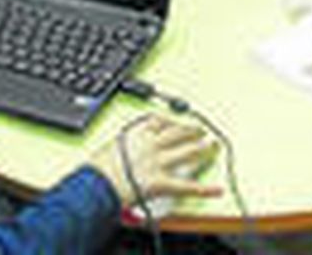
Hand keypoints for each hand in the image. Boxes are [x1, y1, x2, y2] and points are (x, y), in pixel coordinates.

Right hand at [90, 114, 220, 207]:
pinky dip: (204, 190)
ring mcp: (158, 162)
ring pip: (186, 153)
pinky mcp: (162, 183)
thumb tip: (119, 153)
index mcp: (136, 134)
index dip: (171, 121)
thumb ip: (119, 148)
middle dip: (191, 130)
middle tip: (201, 129)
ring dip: (201, 149)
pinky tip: (216, 189)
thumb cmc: (95, 170)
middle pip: (177, 133)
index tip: (176, 121)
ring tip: (211, 146)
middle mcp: (151, 144)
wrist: (95, 185)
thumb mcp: (106, 149)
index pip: (159, 121)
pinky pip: (186, 186)